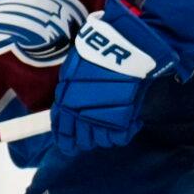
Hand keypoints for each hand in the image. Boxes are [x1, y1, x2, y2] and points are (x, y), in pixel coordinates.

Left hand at [48, 0, 182, 155]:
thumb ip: (69, 92)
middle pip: (82, 141)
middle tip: (98, 130)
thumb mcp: (73, 70)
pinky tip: (132, 122)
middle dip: (88, 139)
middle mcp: (79, 115)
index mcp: (64, 103)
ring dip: (107, 135)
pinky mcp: (121, 119)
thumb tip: (67, 107)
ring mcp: (100, 118)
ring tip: (115, 123)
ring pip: (101, 141)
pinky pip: (120, 137)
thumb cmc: (95, 53)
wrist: (119, 48)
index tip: (71, 145)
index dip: (66, 142)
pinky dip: (127, 132)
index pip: (61, 133)